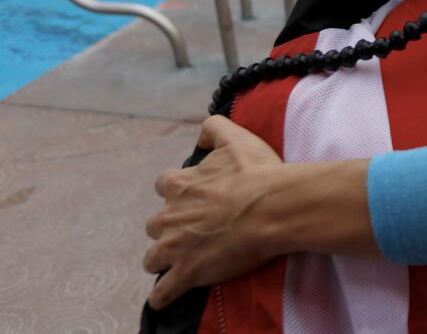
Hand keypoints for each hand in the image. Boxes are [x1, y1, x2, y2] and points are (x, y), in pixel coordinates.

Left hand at [143, 115, 283, 309]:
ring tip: (176, 262)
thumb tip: (202, 135)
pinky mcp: (186, 273)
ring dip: (162, 259)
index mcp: (180, 185)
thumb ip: (215, 129)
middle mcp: (170, 216)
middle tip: (191, 229)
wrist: (272, 208)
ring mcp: (175, 247)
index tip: (193, 195)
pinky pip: (164, 292)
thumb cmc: (257, 174)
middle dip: (169, 227)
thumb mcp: (238, 139)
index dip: (178, 191)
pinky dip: (162, 296)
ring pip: (153, 258)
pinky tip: (163, 299)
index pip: (165, 186)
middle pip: (156, 224)